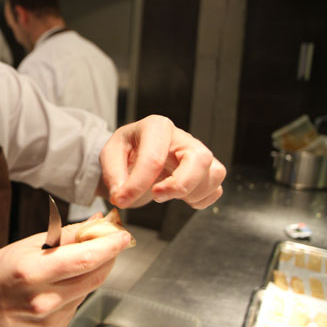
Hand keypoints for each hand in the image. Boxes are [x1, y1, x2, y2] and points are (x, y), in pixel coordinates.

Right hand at [0, 217, 131, 326]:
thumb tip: (97, 222)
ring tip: (86, 253)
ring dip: (96, 268)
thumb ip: (67, 235)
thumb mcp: (30, 244)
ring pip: (91, 286)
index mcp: (34, 272)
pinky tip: (66, 278)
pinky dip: (82, 284)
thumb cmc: (2, 269)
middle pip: (95, 275)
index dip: (109, 246)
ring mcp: (52, 316)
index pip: (85, 259)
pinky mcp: (57, 325)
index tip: (123, 234)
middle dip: (110, 255)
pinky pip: (81, 299)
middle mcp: (45, 299)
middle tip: (114, 238)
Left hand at [99, 115, 225, 208]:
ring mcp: (197, 154)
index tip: (121, 199)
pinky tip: (179, 197)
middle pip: (200, 158)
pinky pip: (216, 189)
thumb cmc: (126, 150)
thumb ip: (113, 175)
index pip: (153, 157)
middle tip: (156, 195)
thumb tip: (121, 196)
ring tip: (164, 193)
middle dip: (179, 184)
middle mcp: (182, 137)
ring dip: (191, 192)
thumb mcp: (110, 155)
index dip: (137, 184)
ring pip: (214, 173)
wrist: (136, 154)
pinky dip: (200, 199)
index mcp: (156, 127)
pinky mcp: (206, 171)